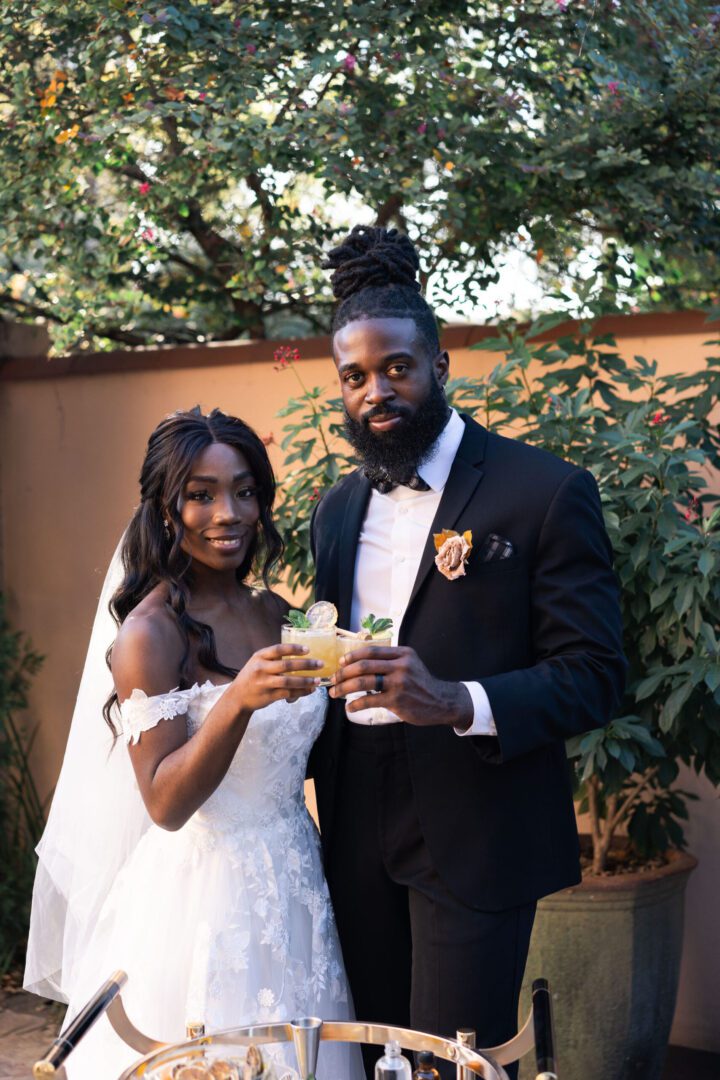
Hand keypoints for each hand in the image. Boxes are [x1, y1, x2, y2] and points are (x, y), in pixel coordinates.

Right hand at [232, 644, 321, 714]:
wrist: (237, 697)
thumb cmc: (251, 677)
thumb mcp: (257, 662)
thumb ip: (273, 658)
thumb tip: (298, 654)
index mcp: (260, 656)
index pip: (278, 649)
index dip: (294, 648)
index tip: (308, 649)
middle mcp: (261, 668)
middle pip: (287, 665)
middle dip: (306, 665)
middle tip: (320, 664)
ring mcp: (264, 683)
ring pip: (289, 681)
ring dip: (305, 681)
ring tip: (317, 680)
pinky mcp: (268, 696)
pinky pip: (288, 693)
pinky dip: (301, 692)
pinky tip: (309, 690)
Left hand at [329, 645, 472, 728]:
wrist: (441, 701)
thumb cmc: (421, 684)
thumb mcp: (410, 664)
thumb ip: (390, 661)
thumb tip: (360, 663)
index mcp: (402, 654)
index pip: (371, 651)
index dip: (352, 656)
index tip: (340, 663)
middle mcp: (401, 665)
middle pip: (364, 665)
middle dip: (344, 673)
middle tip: (333, 679)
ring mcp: (399, 683)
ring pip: (364, 682)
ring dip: (344, 687)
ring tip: (335, 693)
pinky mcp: (397, 700)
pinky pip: (369, 700)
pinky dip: (355, 704)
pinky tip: (349, 707)